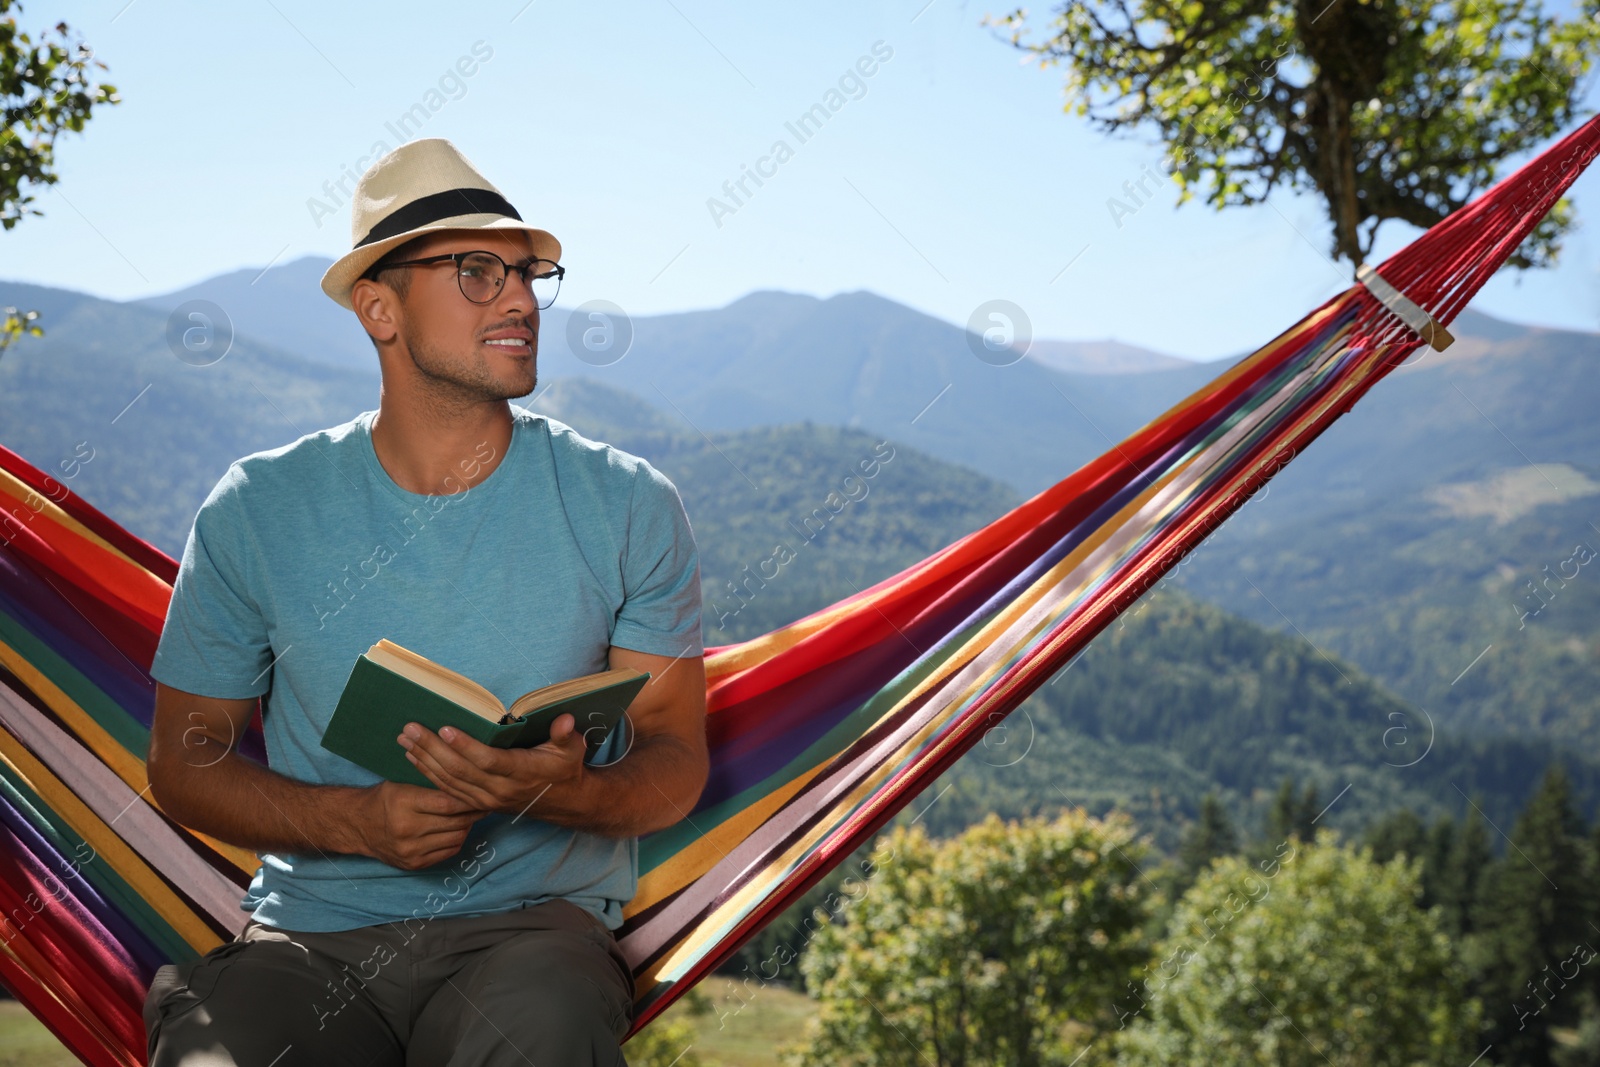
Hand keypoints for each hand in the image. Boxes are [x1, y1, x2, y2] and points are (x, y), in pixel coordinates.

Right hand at [354, 780, 489, 870]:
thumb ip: (431, 784)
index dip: (468, 798)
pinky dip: (457, 840)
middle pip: (455, 822)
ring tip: (473, 815)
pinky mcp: (413, 864)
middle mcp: (407, 830)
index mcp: (404, 804)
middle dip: (474, 813)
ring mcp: (410, 851)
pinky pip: (448, 852)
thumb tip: (465, 781)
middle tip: (485, 803)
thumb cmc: (383, 799)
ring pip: (455, 838)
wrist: (357, 826)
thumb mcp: (402, 784)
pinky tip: (459, 829)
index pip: (447, 803)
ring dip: (468, 827)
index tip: (482, 792)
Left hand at [396, 713, 587, 817]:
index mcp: (521, 773)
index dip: (465, 747)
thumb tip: (565, 720)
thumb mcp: (572, 750)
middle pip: (460, 771)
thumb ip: (565, 735)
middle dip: (432, 749)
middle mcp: (500, 790)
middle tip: (410, 729)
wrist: (563, 803)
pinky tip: (412, 758)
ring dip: (424, 760)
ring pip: (449, 782)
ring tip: (404, 739)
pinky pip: (448, 790)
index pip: (488, 761)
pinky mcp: (477, 803)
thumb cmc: (564, 769)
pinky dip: (428, 774)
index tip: (445, 728)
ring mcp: (486, 799)